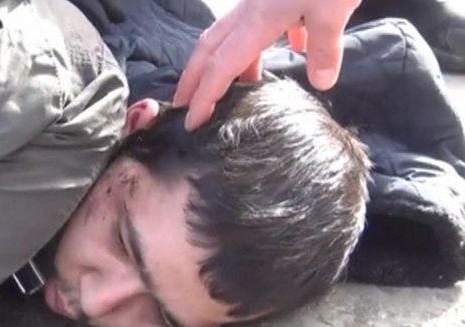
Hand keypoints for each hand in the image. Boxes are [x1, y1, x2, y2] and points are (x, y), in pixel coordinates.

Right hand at [173, 0, 360, 129]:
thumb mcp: (334, 8)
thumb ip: (324, 47)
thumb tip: (321, 82)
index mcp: (257, 19)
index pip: (221, 67)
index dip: (204, 97)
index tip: (192, 123)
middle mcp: (250, 10)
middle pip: (208, 49)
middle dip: (193, 79)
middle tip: (182, 106)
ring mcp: (260, 0)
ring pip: (229, 36)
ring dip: (223, 64)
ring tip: (232, 90)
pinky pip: (257, 24)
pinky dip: (259, 44)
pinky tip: (289, 48)